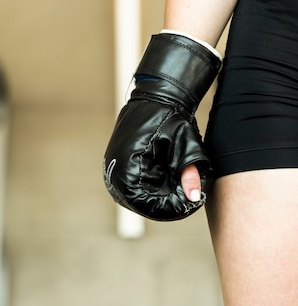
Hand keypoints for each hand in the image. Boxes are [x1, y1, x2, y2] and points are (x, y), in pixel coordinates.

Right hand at [103, 33, 220, 220]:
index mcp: (128, 170)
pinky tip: (162, 176)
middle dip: (162, 202)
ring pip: (133, 197)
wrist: (155, 97)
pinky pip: (128, 186)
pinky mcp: (114, 165)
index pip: (147, 206)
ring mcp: (111, 169)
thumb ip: (190, 174)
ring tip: (175, 185)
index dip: (170, 209)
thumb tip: (194, 198)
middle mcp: (114, 173)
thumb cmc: (171, 119)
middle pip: (139, 204)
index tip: (188, 202)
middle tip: (184, 195)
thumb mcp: (186, 147)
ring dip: (153, 195)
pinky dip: (145, 186)